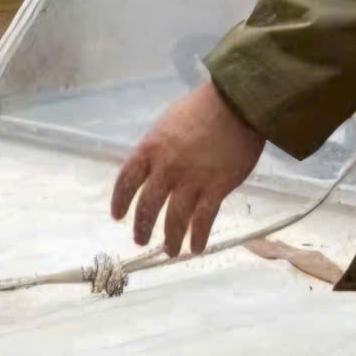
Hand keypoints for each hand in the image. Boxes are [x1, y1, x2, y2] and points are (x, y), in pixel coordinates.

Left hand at [111, 81, 267, 258]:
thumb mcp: (169, 122)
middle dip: (142, 227)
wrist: (237, 104)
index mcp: (150, 149)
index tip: (117, 215)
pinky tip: (195, 248)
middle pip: (148, 206)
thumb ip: (158, 146)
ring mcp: (191, 180)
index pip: (127, 180)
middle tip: (140, 240)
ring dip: (170, 239)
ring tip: (170, 251)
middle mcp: (166, 168)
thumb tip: (154, 166)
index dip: (120, 201)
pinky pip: (203, 220)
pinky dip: (197, 237)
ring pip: (174, 219)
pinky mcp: (216, 188)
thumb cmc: (204, 106)